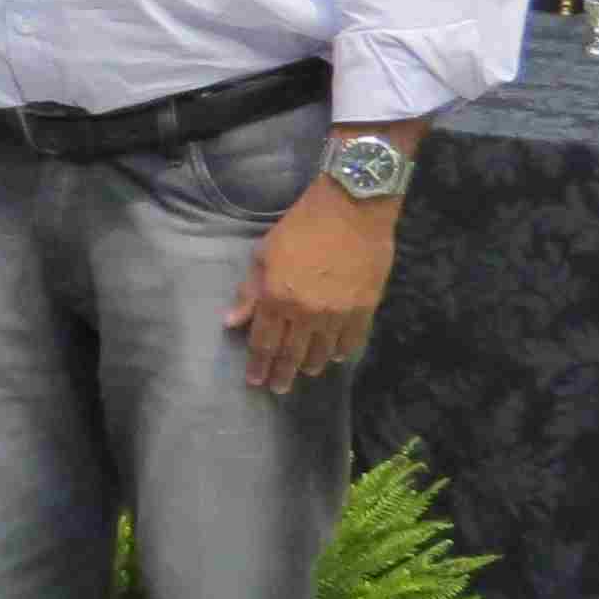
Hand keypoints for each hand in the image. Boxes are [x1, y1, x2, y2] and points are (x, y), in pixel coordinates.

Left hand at [224, 176, 393, 391]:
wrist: (352, 209)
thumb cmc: (301, 227)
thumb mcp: (264, 255)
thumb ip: (249, 293)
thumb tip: (232, 323)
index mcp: (277, 298)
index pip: (264, 343)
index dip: (259, 365)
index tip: (255, 381)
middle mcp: (306, 312)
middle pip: (292, 353)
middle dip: (282, 374)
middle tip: (278, 389)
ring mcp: (338, 313)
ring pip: (322, 351)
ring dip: (311, 365)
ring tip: (304, 372)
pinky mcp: (365, 308)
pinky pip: (352, 340)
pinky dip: (341, 351)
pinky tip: (335, 356)